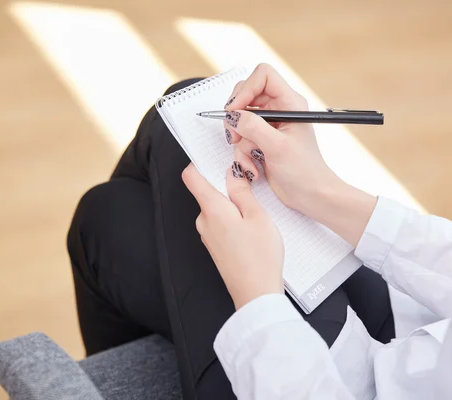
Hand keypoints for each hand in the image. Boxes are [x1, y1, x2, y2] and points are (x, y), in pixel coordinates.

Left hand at [182, 162, 283, 309]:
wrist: (256, 294)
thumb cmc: (260, 255)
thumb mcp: (257, 216)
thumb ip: (242, 191)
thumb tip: (231, 172)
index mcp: (211, 209)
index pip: (191, 177)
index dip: (200, 163)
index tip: (215, 157)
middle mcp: (203, 222)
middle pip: (207, 192)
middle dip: (225, 186)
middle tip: (250, 185)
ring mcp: (208, 237)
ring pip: (216, 209)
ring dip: (232, 205)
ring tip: (256, 210)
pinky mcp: (215, 248)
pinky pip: (220, 224)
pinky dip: (233, 220)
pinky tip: (251, 228)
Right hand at [223, 64, 376, 246]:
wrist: (311, 196)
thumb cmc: (305, 171)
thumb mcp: (278, 147)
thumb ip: (254, 127)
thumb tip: (233, 115)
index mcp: (290, 103)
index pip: (263, 76)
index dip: (246, 89)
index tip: (236, 110)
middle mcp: (279, 110)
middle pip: (245, 95)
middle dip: (237, 117)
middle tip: (236, 136)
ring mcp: (269, 126)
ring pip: (239, 120)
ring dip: (240, 141)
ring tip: (251, 158)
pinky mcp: (261, 142)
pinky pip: (241, 139)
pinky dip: (242, 155)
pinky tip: (254, 169)